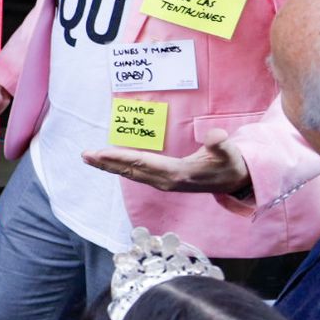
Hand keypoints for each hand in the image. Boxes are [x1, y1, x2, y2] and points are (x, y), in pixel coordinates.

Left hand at [81, 129, 252, 206]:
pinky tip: (108, 163)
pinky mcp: (163, 182)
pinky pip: (136, 174)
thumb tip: (215, 135)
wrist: (235, 182)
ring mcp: (163, 183)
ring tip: (89, 158)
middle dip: (107, 163)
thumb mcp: (229, 152)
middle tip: (85, 155)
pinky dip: (120, 167)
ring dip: (109, 166)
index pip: (143, 163)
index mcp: (178, 173)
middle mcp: (165, 181)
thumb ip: (221, 144)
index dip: (121, 157)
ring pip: (130, 173)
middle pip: (131, 170)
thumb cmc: (230, 163)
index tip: (102, 152)